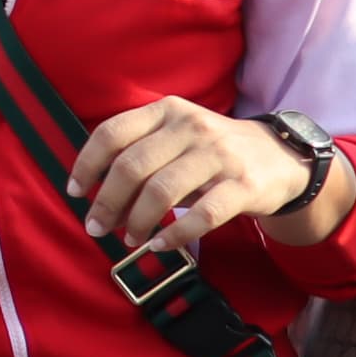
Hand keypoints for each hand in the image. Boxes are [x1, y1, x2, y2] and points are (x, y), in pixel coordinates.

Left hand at [69, 97, 346, 252]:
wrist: (280, 157)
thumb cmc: (210, 151)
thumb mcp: (175, 135)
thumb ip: (138, 151)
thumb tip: (92, 193)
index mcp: (166, 111)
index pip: (111, 133)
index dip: (86, 164)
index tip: (74, 192)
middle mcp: (191, 127)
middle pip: (132, 166)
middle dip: (106, 202)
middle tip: (97, 227)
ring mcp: (219, 155)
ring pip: (162, 191)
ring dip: (138, 221)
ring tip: (130, 238)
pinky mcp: (244, 185)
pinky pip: (202, 215)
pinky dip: (175, 234)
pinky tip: (160, 245)